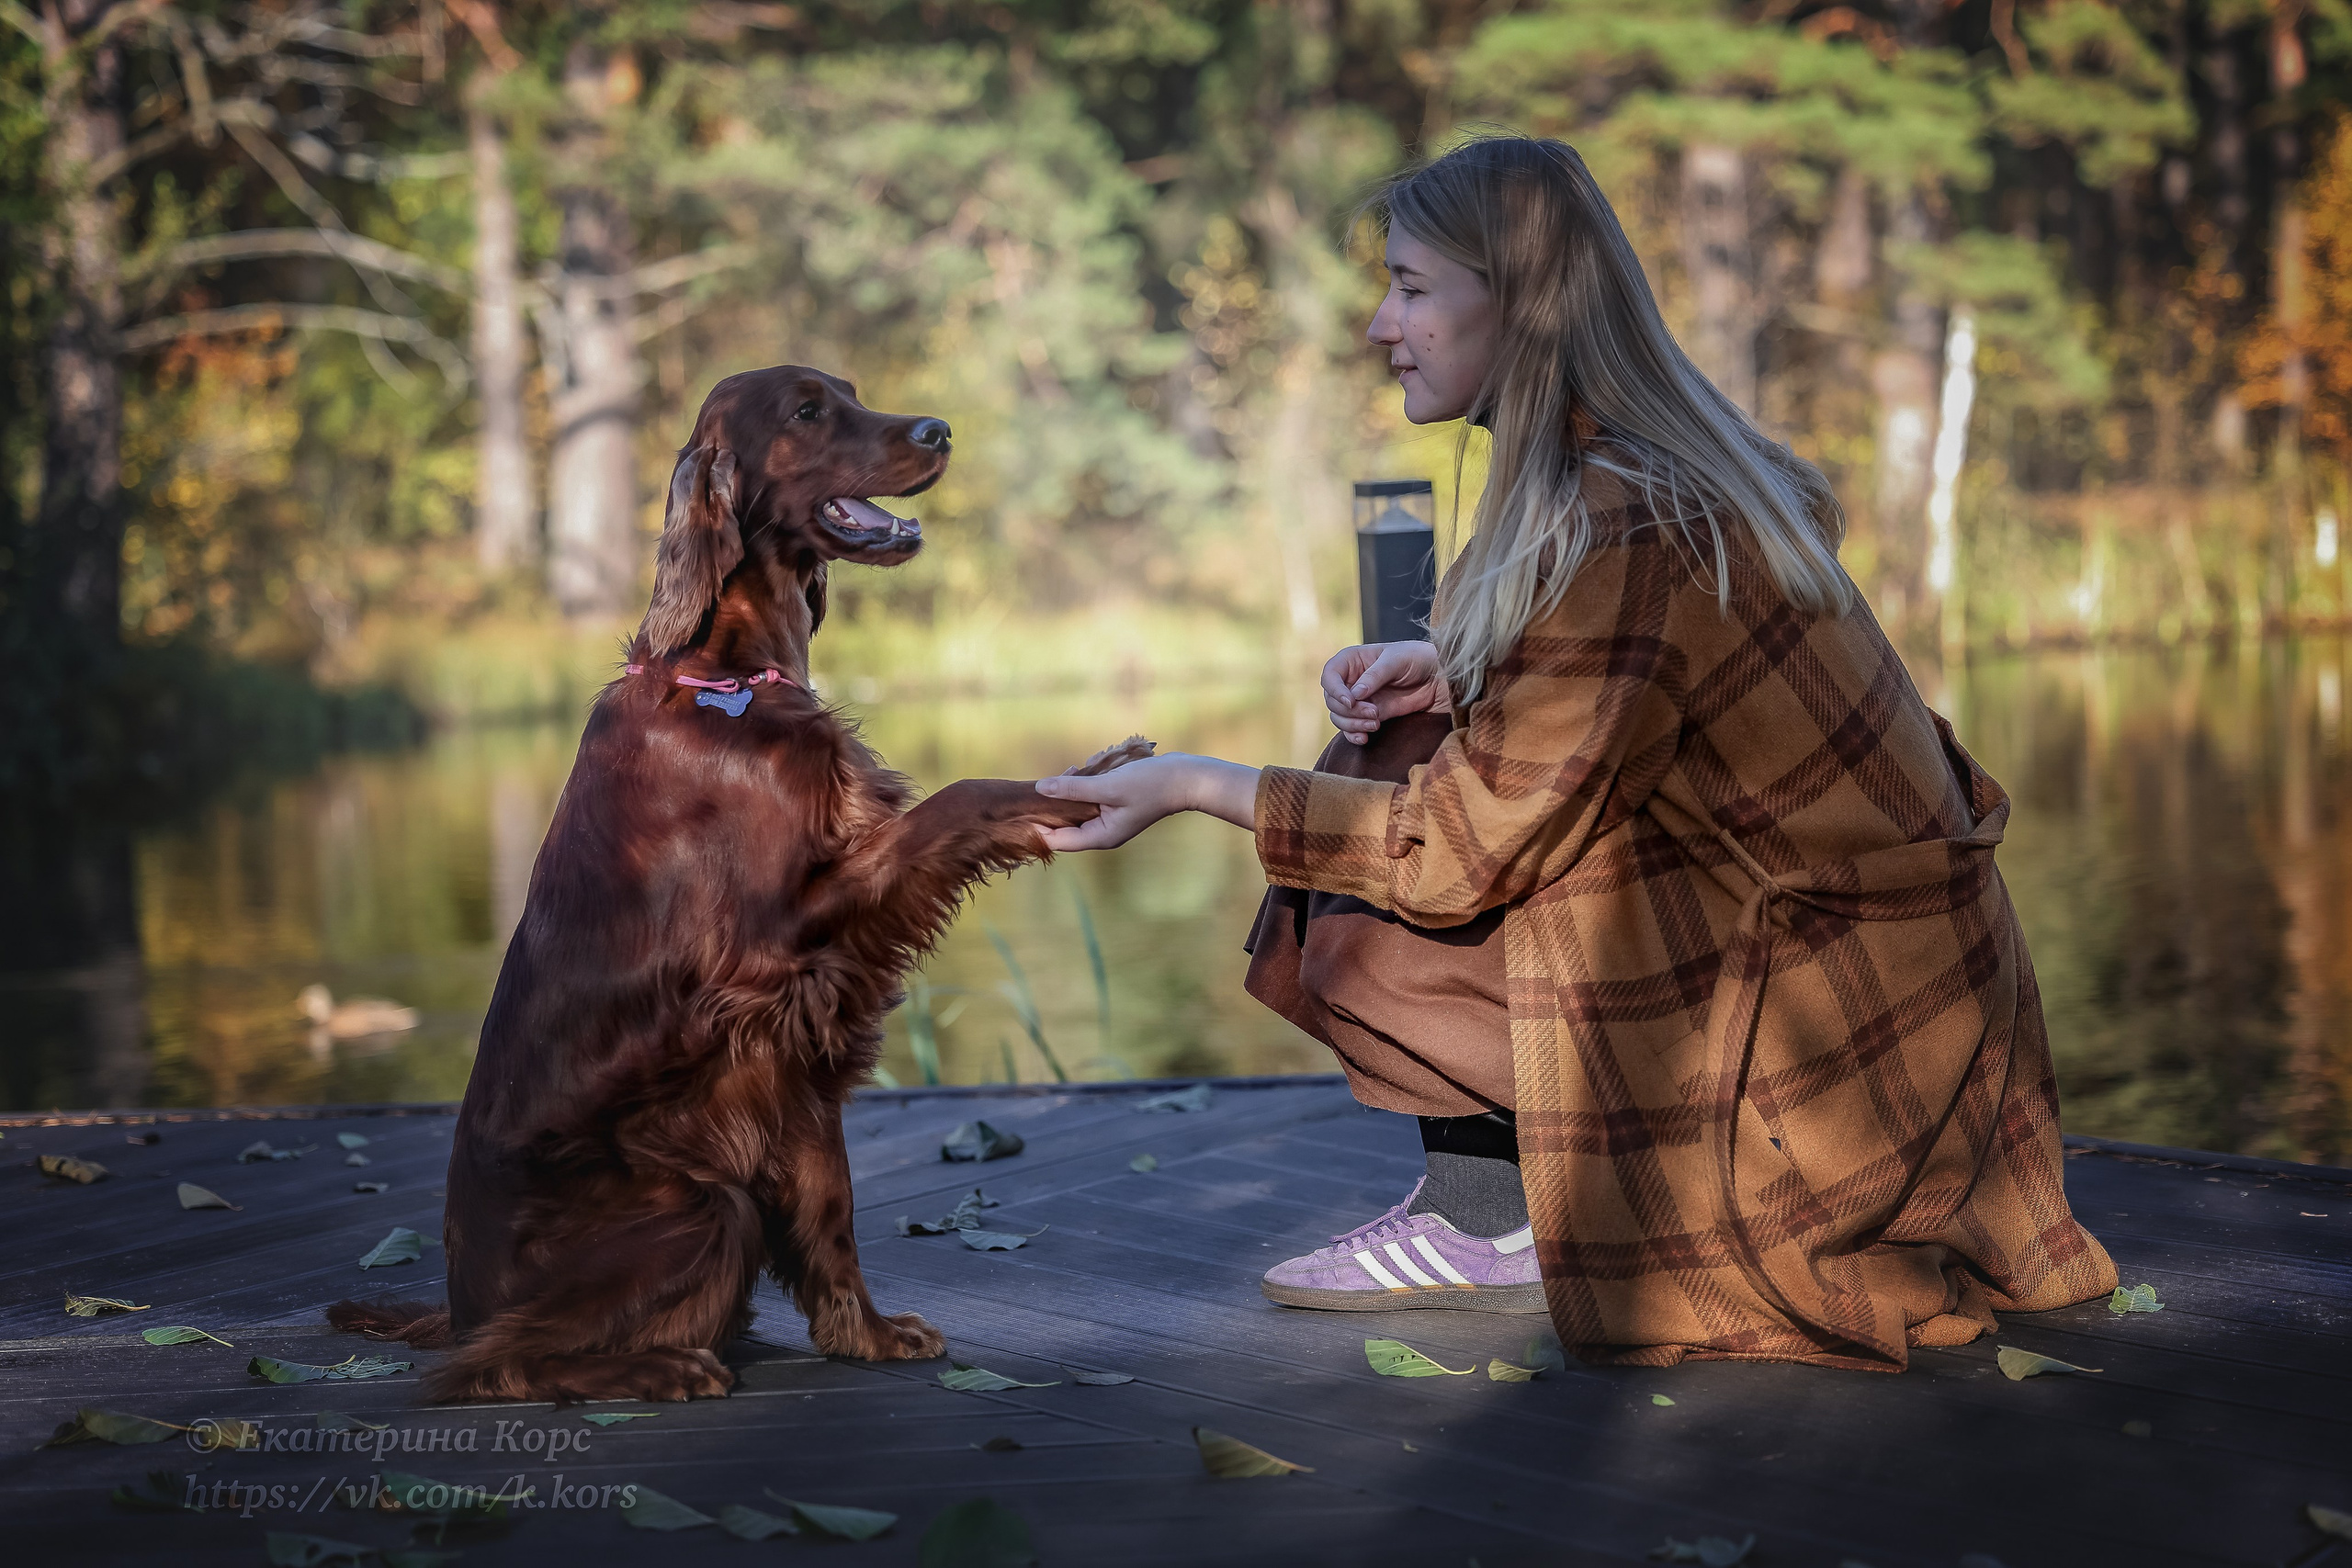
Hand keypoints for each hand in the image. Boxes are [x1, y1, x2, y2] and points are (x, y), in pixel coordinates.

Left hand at [1033, 752, 1260, 850]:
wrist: (1186, 778)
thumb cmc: (1150, 785)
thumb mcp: (1107, 786)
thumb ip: (1073, 789)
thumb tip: (1040, 788)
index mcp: (1100, 836)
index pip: (1058, 841)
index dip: (1037, 828)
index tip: (1021, 810)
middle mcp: (1103, 833)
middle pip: (1065, 828)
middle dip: (1051, 807)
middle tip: (1038, 786)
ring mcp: (1110, 820)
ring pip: (1076, 811)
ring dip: (1066, 794)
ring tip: (1063, 773)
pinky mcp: (1116, 806)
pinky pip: (1089, 801)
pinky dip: (1081, 787)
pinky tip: (1080, 769)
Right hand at [1322, 641, 1447, 744]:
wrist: (1437, 678)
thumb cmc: (1416, 658)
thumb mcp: (1396, 660)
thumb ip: (1375, 676)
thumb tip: (1355, 694)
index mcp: (1351, 660)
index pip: (1329, 676)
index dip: (1335, 691)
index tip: (1351, 701)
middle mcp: (1350, 680)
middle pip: (1332, 700)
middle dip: (1349, 711)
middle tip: (1374, 713)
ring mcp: (1358, 700)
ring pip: (1339, 717)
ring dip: (1353, 724)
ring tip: (1375, 723)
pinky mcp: (1369, 715)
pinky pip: (1351, 729)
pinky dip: (1354, 735)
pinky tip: (1364, 738)